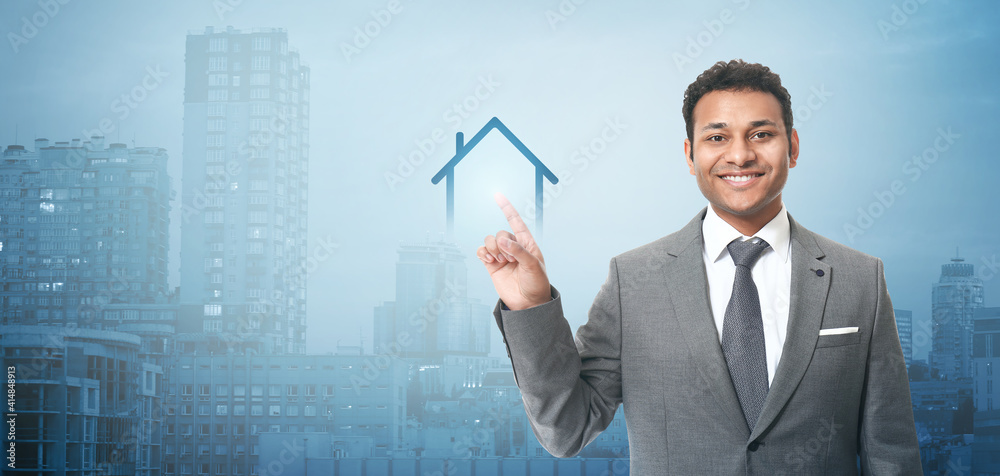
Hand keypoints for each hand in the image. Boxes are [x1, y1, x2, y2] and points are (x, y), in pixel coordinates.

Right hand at [477, 192, 551, 309]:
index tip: (498, 195)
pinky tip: (488, 259)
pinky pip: (481, 251)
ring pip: (489, 240)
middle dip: (502, 244)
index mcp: (527, 243)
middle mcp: (513, 247)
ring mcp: (502, 255)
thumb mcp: (533, 266)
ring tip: (500, 261)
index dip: (507, 208)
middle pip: (500, 233)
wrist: (528, 304)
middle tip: (509, 260)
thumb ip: (518, 251)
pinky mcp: (492, 265)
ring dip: (492, 248)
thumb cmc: (536, 283)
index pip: (516, 221)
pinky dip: (482, 252)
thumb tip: (502, 241)